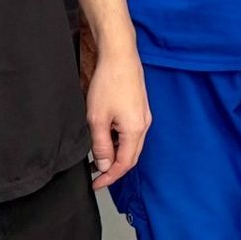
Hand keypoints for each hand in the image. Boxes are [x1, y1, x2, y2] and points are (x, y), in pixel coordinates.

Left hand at [86, 41, 150, 190]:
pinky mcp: (140, 108)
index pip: (124, 164)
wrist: (120, 55)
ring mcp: (144, 116)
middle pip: (131, 156)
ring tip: (98, 158)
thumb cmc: (109, 82)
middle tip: (97, 176)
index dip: (110, 177)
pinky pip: (132, 133)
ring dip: (116, 154)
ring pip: (131, 145)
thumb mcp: (97, 118)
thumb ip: (101, 145)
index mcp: (135, 130)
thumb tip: (104, 165)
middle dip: (114, 169)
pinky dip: (119, 142)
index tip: (96, 184)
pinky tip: (106, 138)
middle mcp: (144, 125)